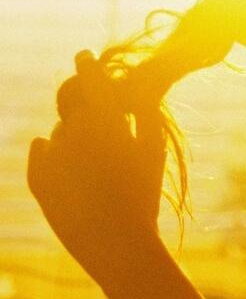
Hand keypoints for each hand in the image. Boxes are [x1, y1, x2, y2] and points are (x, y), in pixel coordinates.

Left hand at [28, 51, 167, 287]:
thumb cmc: (143, 191)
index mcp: (105, 117)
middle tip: (98, 117)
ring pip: (60, 129)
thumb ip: (143, 111)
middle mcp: (74, 128)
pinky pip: (41, 150)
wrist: (117, 243)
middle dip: (83, 103)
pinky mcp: (37, 177)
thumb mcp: (154, 146)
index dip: (86, 63)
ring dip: (73, 133)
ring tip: (94, 158)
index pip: (89, 76)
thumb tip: (135, 88)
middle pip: (74, 103)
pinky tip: (68, 161)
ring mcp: (52, 153)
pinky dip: (51, 150)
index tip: (83, 55)